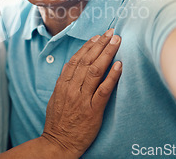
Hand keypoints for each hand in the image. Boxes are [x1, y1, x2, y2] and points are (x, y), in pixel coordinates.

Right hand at [41, 29, 121, 156]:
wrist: (58, 143)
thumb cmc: (58, 122)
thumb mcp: (55, 98)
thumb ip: (63, 82)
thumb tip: (70, 65)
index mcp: (62, 84)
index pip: (76, 59)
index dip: (88, 46)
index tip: (97, 36)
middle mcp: (72, 88)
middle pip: (87, 61)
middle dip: (100, 44)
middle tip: (111, 32)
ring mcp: (82, 99)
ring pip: (95, 71)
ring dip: (107, 53)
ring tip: (116, 42)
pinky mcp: (93, 110)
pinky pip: (103, 90)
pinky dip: (112, 76)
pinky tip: (119, 65)